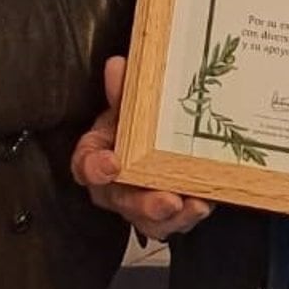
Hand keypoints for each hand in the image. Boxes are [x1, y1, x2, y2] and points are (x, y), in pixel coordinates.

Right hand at [70, 56, 212, 241]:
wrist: (156, 138)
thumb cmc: (134, 124)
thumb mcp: (128, 105)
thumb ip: (124, 91)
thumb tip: (119, 67)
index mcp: (97, 157)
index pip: (86, 165)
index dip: (96, 168)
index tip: (112, 162)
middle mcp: (114, 188)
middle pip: (121, 201)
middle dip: (144, 204)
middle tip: (165, 200)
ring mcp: (140, 205)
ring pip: (150, 220)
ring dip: (172, 216)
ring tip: (192, 205)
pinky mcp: (168, 213)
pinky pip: (176, 221)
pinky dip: (190, 215)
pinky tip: (203, 202)